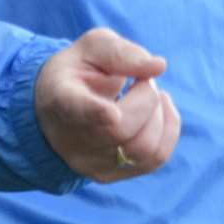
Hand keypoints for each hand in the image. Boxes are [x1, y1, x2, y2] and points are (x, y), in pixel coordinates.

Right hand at [33, 27, 180, 182]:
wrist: (55, 107)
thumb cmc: (77, 71)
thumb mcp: (91, 47)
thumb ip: (120, 52)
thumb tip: (158, 66)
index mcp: (60, 98)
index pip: (76, 109)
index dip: (96, 112)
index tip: (112, 112)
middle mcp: (71, 139)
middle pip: (122, 128)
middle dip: (146, 97)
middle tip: (141, 79)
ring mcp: (90, 163)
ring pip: (143, 148)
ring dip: (158, 114)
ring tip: (145, 94)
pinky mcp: (110, 175)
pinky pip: (155, 159)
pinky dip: (168, 129)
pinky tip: (158, 110)